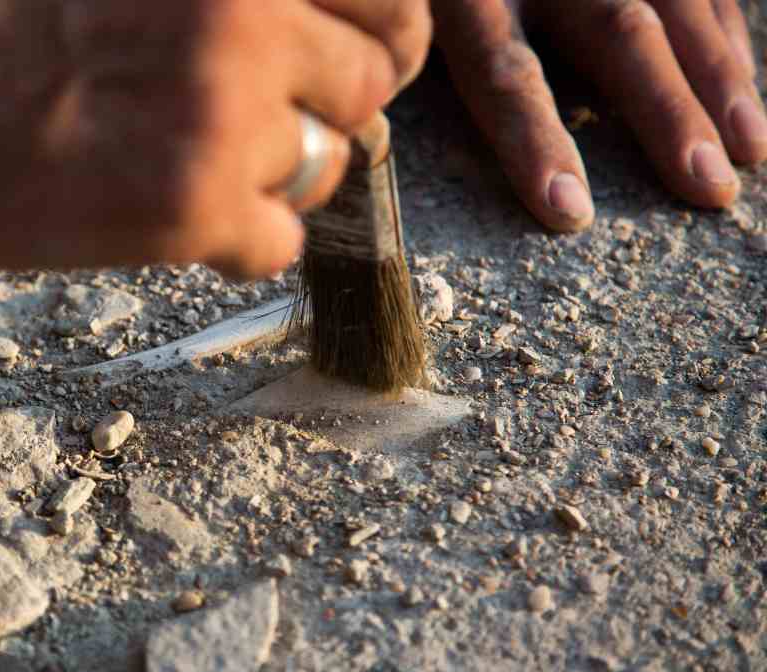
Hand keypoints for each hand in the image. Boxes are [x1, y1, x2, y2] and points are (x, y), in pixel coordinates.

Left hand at [432, 0, 765, 231]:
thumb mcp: (403, 10)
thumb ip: (401, 58)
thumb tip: (380, 142)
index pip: (502, 70)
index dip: (534, 139)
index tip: (569, 212)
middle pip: (615, 33)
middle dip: (667, 113)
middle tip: (710, 190)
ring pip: (674, 0)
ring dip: (719, 77)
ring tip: (751, 152)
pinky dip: (721, 32)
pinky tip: (740, 89)